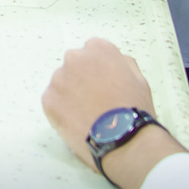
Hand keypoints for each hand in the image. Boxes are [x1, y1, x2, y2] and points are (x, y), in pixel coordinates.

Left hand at [41, 37, 180, 188]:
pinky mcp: (48, 100)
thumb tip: (113, 62)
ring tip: (87, 115)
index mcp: (98, 49)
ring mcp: (59, 79)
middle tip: (94, 101)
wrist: (123, 140)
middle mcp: (75, 58)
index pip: (92, 51)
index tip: (103, 84)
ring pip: (62, 84)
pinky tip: (77, 122)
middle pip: (75, 65)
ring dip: (71, 95)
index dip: (99, 70)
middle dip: (82, 79)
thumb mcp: (139, 79)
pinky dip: (62, 111)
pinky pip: (53, 102)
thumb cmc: (134, 111)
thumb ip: (123, 63)